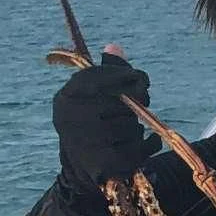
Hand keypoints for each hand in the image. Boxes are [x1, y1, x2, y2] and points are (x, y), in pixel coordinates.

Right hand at [52, 52, 152, 191]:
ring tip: (128, 131)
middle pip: (121, 101)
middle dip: (136, 104)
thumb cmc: (93, 124)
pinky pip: (141, 147)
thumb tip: (114, 47)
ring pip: (131, 125)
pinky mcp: (104, 163)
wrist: (83, 168)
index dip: (126, 75)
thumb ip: (107, 71)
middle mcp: (70, 118)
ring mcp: (85, 142)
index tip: (141, 80)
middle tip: (137, 110)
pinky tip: (143, 144)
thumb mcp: (93, 96)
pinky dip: (149, 145)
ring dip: (137, 127)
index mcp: (66, 97)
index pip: (100, 75)